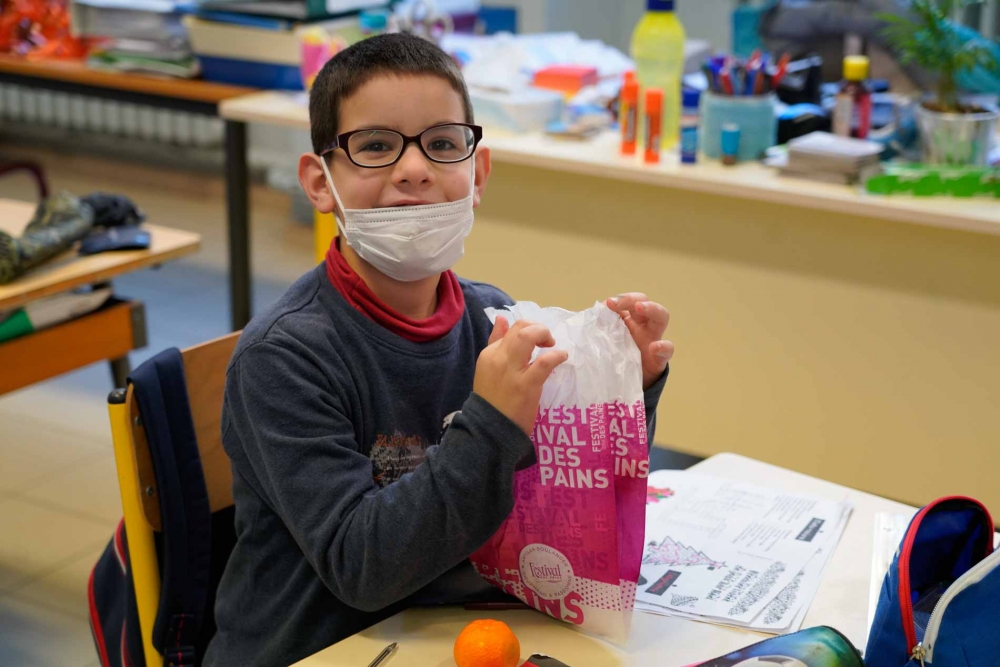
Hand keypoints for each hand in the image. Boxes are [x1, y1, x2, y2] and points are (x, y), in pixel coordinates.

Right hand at [474, 316, 568, 433]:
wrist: (489, 430)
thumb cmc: (493, 400)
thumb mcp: (489, 368)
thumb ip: (495, 342)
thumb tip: (501, 318)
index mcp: (489, 354)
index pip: (511, 329)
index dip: (528, 330)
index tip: (537, 342)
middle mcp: (499, 358)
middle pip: (521, 328)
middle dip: (538, 328)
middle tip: (547, 340)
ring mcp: (512, 371)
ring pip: (527, 337)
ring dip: (544, 335)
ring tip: (553, 345)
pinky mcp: (526, 385)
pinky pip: (543, 362)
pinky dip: (556, 355)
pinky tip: (562, 357)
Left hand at [606, 293, 673, 389]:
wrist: (626, 384)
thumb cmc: (614, 358)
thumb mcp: (605, 342)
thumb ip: (597, 330)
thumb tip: (586, 316)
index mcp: (628, 320)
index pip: (627, 301)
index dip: (619, 299)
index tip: (607, 303)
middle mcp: (642, 325)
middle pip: (643, 302)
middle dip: (631, 299)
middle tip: (615, 303)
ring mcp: (653, 339)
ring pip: (661, 317)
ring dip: (652, 308)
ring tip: (641, 307)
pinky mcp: (659, 359)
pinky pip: (667, 350)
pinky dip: (662, 347)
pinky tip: (655, 347)